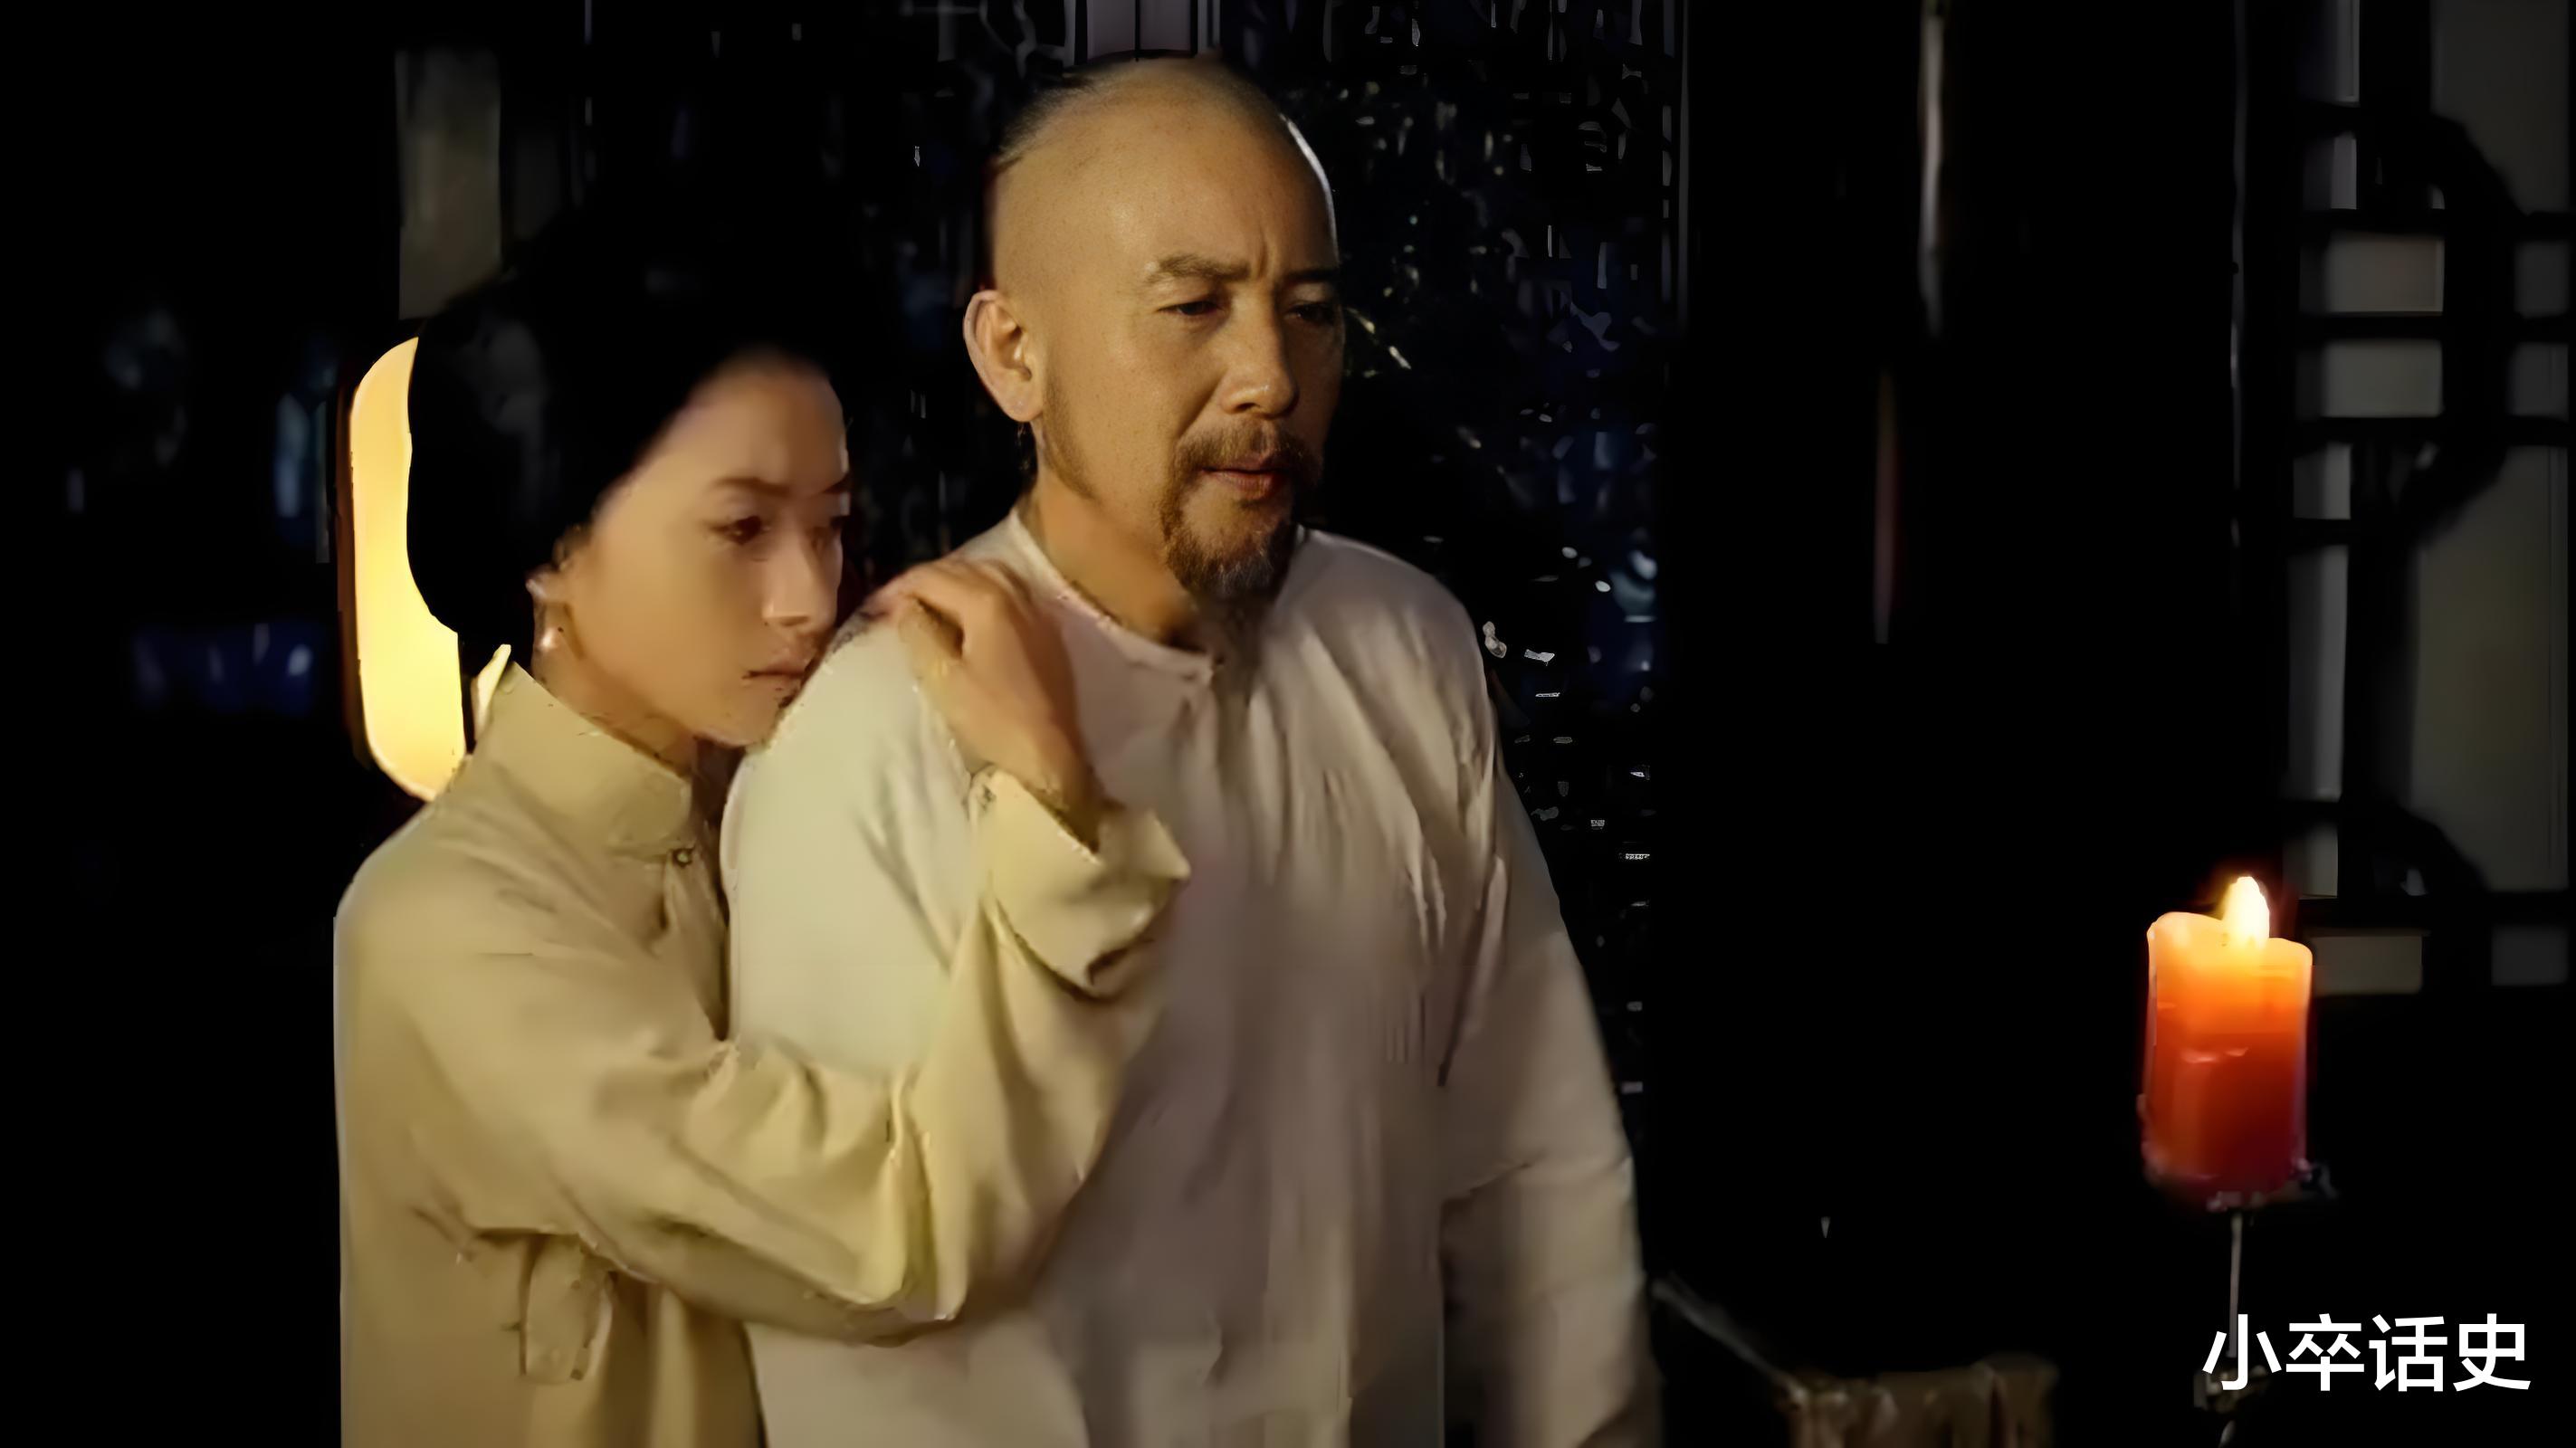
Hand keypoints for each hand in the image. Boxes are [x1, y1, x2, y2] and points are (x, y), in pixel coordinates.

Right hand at [866, 560, 1101, 838]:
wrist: (1050, 756)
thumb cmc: (992, 719)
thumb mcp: (943, 678)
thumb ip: (919, 633)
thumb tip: (904, 605)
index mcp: (988, 603)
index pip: (932, 577)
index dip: (897, 589)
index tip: (874, 610)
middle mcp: (1017, 595)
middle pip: (964, 568)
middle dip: (926, 580)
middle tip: (897, 604)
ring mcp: (1039, 611)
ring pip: (992, 573)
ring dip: (957, 580)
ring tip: (931, 603)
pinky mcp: (1050, 631)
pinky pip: (1013, 591)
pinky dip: (985, 590)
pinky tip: (972, 612)